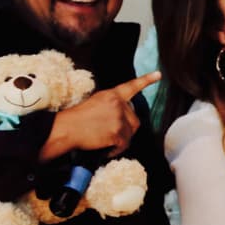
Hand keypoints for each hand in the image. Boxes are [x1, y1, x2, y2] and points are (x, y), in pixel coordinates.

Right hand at [38, 71, 159, 161]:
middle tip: (113, 134)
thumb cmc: (76, 119)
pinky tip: (106, 149)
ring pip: (130, 134)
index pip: (131, 87)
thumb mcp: (95, 103)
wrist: (66, 128)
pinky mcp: (117, 133)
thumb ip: (111, 106)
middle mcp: (118, 105)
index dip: (146, 80)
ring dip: (121, 140)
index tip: (158, 74)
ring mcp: (118, 119)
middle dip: (127, 129)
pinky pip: (124, 145)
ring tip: (106, 141)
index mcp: (111, 95)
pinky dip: (116, 150)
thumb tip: (122, 117)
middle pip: (135, 120)